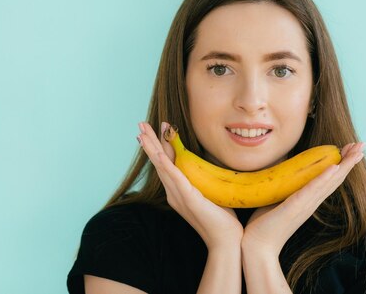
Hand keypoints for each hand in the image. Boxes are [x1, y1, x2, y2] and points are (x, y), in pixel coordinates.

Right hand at [137, 121, 243, 249]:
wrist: (225, 241)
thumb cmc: (222, 218)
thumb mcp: (210, 192)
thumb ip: (204, 179)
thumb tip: (206, 164)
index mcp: (178, 191)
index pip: (166, 163)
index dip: (158, 146)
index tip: (151, 131)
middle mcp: (173, 192)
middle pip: (159, 162)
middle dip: (149, 142)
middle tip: (140, 124)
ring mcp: (178, 195)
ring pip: (162, 166)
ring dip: (152, 148)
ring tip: (143, 132)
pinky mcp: (188, 198)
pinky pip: (174, 178)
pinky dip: (165, 164)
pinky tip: (158, 154)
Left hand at [241, 142, 365, 255]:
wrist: (256, 246)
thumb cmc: (264, 224)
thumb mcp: (276, 198)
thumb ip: (283, 185)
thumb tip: (279, 167)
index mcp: (308, 200)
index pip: (329, 178)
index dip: (342, 163)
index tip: (351, 148)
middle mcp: (311, 202)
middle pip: (335, 178)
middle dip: (350, 160)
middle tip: (362, 144)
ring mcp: (305, 205)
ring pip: (329, 182)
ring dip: (344, 165)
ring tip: (356, 151)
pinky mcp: (294, 207)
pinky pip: (311, 191)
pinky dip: (323, 179)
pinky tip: (334, 168)